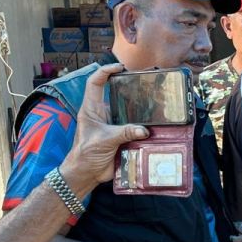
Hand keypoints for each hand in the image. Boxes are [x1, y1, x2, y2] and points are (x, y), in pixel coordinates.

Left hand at [59, 64, 148, 193]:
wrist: (86, 174)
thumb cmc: (85, 155)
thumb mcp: (103, 141)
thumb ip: (123, 133)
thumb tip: (144, 130)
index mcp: (91, 109)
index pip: (95, 83)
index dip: (105, 71)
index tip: (120, 67)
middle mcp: (103, 114)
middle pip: (114, 94)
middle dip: (127, 86)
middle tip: (143, 82)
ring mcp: (112, 125)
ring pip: (127, 111)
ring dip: (138, 108)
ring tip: (154, 102)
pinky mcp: (121, 137)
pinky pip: (134, 128)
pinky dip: (144, 127)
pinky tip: (155, 125)